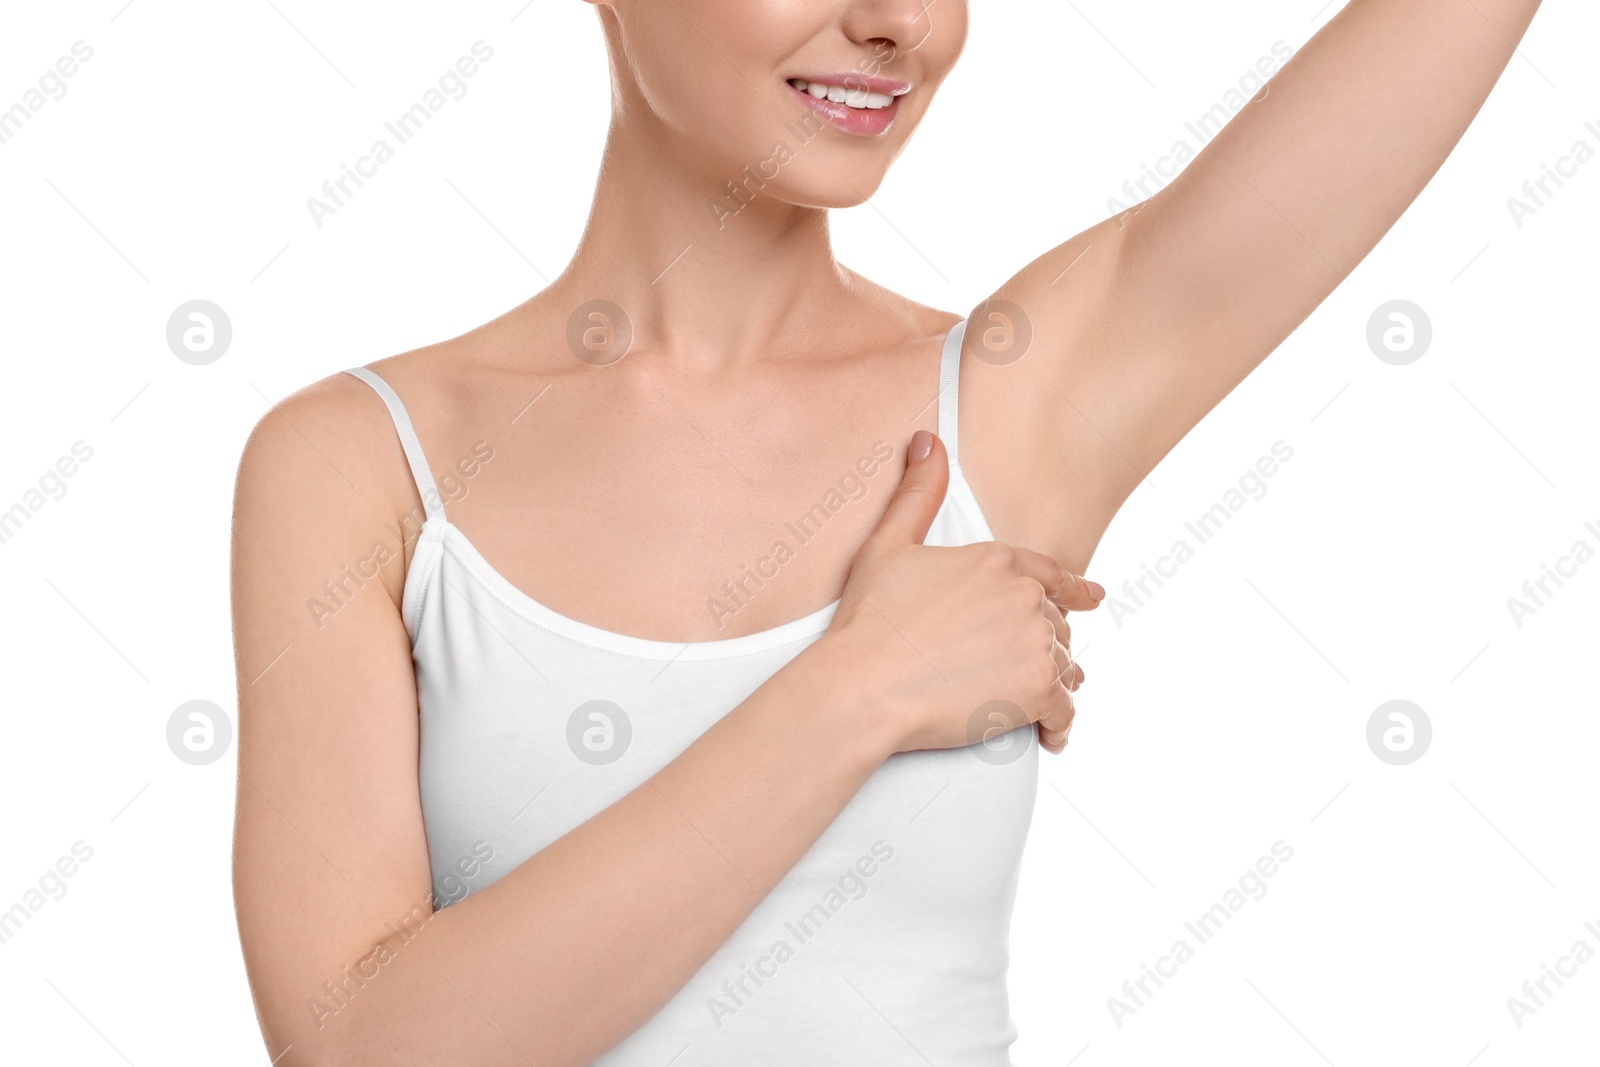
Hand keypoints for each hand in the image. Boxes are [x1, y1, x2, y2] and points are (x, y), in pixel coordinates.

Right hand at [827, 429, 1100, 757]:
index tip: (1093, 597)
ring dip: (1054, 684)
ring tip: (1038, 704)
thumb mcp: (888, 547)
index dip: (1075, 588)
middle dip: (1045, 646)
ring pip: (1064, 665)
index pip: (1051, 573)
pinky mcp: (1039, 690)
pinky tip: (1050, 735)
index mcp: (996, 560)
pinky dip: (1060, 725)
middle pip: (1055, 623)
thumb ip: (917, 494)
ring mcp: (1036, 642)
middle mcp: (1025, 597)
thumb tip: (927, 441)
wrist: (865, 685)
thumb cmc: (869, 622)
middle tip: (1027, 671)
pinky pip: (1066, 710)